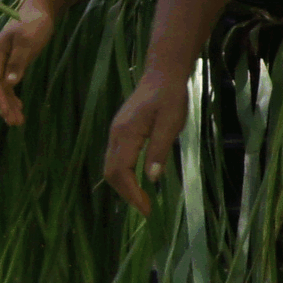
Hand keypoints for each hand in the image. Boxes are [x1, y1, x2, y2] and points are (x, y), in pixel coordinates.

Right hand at [0, 2, 60, 125]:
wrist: (41, 8)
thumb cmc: (35, 23)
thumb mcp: (28, 41)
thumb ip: (18, 62)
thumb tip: (10, 83)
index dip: (0, 99)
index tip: (7, 114)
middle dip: (3, 106)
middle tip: (14, 123)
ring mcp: (4, 60)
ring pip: (2, 87)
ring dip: (8, 104)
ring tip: (18, 121)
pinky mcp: (13, 61)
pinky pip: (8, 83)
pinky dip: (12, 96)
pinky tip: (19, 106)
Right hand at [103, 71, 184, 213]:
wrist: (162, 74)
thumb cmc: (170, 97)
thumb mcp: (171, 123)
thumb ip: (159, 150)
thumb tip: (151, 178)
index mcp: (127, 133)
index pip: (121, 171)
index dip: (131, 193)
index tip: (146, 209)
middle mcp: (115, 135)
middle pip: (111, 172)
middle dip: (126, 194)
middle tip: (146, 208)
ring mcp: (115, 133)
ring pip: (111, 167)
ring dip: (124, 185)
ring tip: (143, 198)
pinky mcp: (120, 131)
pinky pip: (115, 158)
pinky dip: (124, 175)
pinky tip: (139, 180)